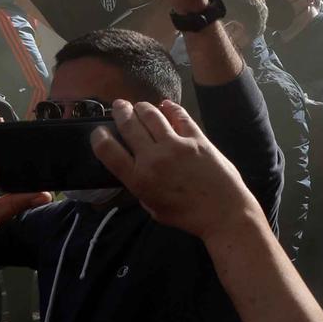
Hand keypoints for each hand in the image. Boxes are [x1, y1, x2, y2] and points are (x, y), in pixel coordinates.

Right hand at [89, 100, 257, 239]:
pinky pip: (180, 116)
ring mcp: (176, 146)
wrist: (223, 212)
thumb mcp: (153, 207)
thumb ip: (141, 187)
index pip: (107, 150)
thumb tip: (136, 170)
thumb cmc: (187, 216)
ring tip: (140, 106)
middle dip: (121, 112)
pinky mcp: (197, 139)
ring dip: (143, 107)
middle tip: (120, 106)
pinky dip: (170, 108)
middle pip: (129, 125)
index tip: (99, 131)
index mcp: (138, 179)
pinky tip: (166, 105)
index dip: (99, 136)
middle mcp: (153, 158)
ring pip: (152, 116)